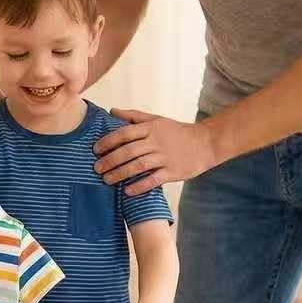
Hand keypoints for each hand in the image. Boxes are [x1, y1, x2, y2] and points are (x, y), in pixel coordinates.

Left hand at [93, 109, 219, 196]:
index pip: (124, 133)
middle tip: (96, 168)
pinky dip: (140, 186)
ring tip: (106, 180)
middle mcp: (156, 142)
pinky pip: (154, 179)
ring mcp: (165, 157)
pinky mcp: (173, 171)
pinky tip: (127, 192)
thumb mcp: (157, 120)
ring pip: (139, 165)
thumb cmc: (177, 132)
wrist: (206, 143)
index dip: (108, 141)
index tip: (95, 150)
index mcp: (150, 128)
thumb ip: (134, 116)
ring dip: (120, 174)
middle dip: (110, 160)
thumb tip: (112, 110)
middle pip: (128, 151)